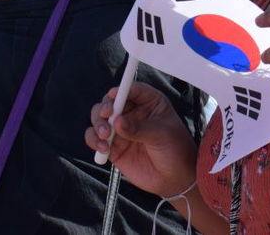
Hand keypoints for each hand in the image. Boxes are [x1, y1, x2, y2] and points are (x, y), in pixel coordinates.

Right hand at [84, 84, 199, 199]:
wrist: (175, 179)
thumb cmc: (176, 151)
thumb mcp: (162, 135)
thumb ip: (139, 128)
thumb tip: (118, 122)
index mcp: (149, 103)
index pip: (132, 89)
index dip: (122, 90)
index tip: (114, 95)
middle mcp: (132, 113)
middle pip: (110, 102)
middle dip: (105, 107)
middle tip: (106, 116)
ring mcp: (120, 130)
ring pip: (99, 118)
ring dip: (97, 124)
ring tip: (105, 135)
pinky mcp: (113, 146)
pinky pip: (95, 138)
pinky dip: (93, 140)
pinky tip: (102, 148)